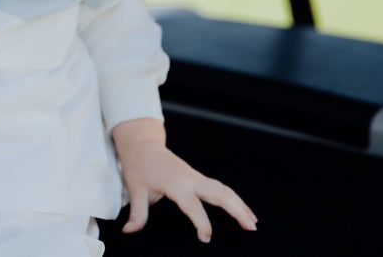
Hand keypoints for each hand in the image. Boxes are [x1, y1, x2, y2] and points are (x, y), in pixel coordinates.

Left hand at [111, 118, 257, 243]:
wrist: (142, 144)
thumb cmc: (138, 166)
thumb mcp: (135, 189)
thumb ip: (137, 213)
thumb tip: (128, 230)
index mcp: (176, 184)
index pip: (193, 206)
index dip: (201, 223)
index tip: (206, 238)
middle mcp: (190, 179)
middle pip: (219, 194)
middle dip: (236, 209)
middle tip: (250, 227)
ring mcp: (195, 176)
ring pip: (223, 189)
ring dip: (239, 204)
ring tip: (253, 221)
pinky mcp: (197, 176)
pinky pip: (219, 187)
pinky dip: (232, 198)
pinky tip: (241, 209)